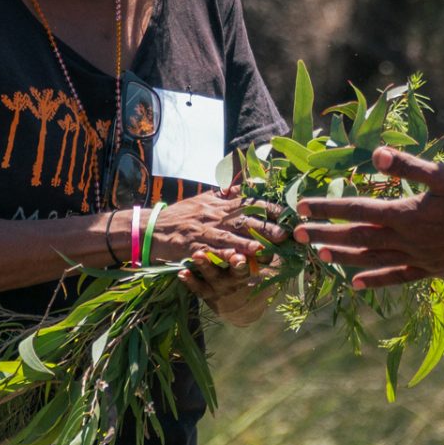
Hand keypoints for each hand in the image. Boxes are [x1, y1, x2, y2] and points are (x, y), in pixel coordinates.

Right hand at [145, 188, 278, 264]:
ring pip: (227, 237)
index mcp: (220, 203)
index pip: (249, 202)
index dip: (269, 208)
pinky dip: (221, 257)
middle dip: (264, 227)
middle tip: (285, 235)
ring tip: (262, 250)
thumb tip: (244, 182)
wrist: (155, 227)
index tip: (288, 214)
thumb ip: (225, 192)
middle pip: (243, 219)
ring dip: (245, 243)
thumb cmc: (184, 215)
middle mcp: (214, 215)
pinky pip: (208, 252)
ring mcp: (203, 231)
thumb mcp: (205, 199)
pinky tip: (233, 262)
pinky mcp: (191, 246)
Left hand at [179, 249, 267, 326]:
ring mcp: (222, 288)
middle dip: (234, 262)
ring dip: (206, 266)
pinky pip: (198, 289)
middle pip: (237, 270)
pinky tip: (182, 273)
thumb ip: (267, 250)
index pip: (258, 261)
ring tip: (198, 255)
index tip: (258, 248)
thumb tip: (280, 227)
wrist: (243, 309)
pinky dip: (191, 282)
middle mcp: (238, 280)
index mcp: (254, 271)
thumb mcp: (264, 266)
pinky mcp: (208, 294)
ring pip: (214, 277)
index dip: (258, 255)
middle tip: (234, 255)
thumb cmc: (255, 277)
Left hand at [293, 148, 443, 289]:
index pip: (357, 210)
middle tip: (296, 234)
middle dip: (325, 233)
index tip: (303, 206)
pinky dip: (375, 280)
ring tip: (319, 254)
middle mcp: (406, 240)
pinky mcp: (431, 271)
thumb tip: (376, 154)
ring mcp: (418, 258)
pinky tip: (358, 284)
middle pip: (357, 237)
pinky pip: (396, 277)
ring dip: (343, 256)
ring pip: (372, 259)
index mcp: (406, 214)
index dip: (329, 207)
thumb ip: (410, 167)